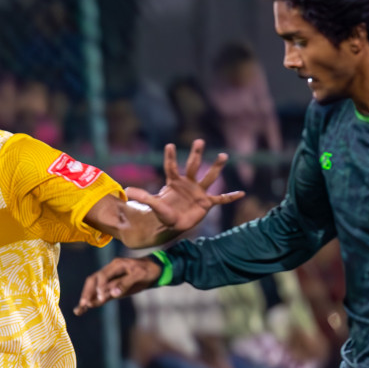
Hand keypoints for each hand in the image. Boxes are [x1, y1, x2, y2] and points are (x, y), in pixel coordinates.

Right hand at [74, 255, 163, 313]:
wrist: (154, 269)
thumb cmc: (147, 270)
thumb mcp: (140, 275)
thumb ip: (126, 283)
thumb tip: (113, 294)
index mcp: (115, 265)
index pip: (102, 275)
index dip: (100, 286)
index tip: (101, 297)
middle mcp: (109, 271)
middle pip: (93, 280)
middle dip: (87, 292)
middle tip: (83, 304)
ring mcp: (109, 280)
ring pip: (93, 288)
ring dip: (86, 298)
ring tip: (78, 310)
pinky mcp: (111, 288)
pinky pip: (99, 294)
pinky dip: (92, 301)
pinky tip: (83, 309)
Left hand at [126, 140, 243, 241]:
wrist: (173, 226)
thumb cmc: (163, 214)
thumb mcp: (153, 205)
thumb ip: (142, 196)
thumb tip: (126, 189)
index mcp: (174, 182)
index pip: (171, 167)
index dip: (169, 157)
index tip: (169, 145)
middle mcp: (188, 184)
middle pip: (192, 166)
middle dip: (196, 154)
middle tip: (199, 141)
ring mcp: (199, 192)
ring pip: (209, 177)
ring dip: (216, 167)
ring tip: (223, 155)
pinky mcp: (206, 203)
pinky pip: (221, 199)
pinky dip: (230, 197)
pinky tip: (242, 193)